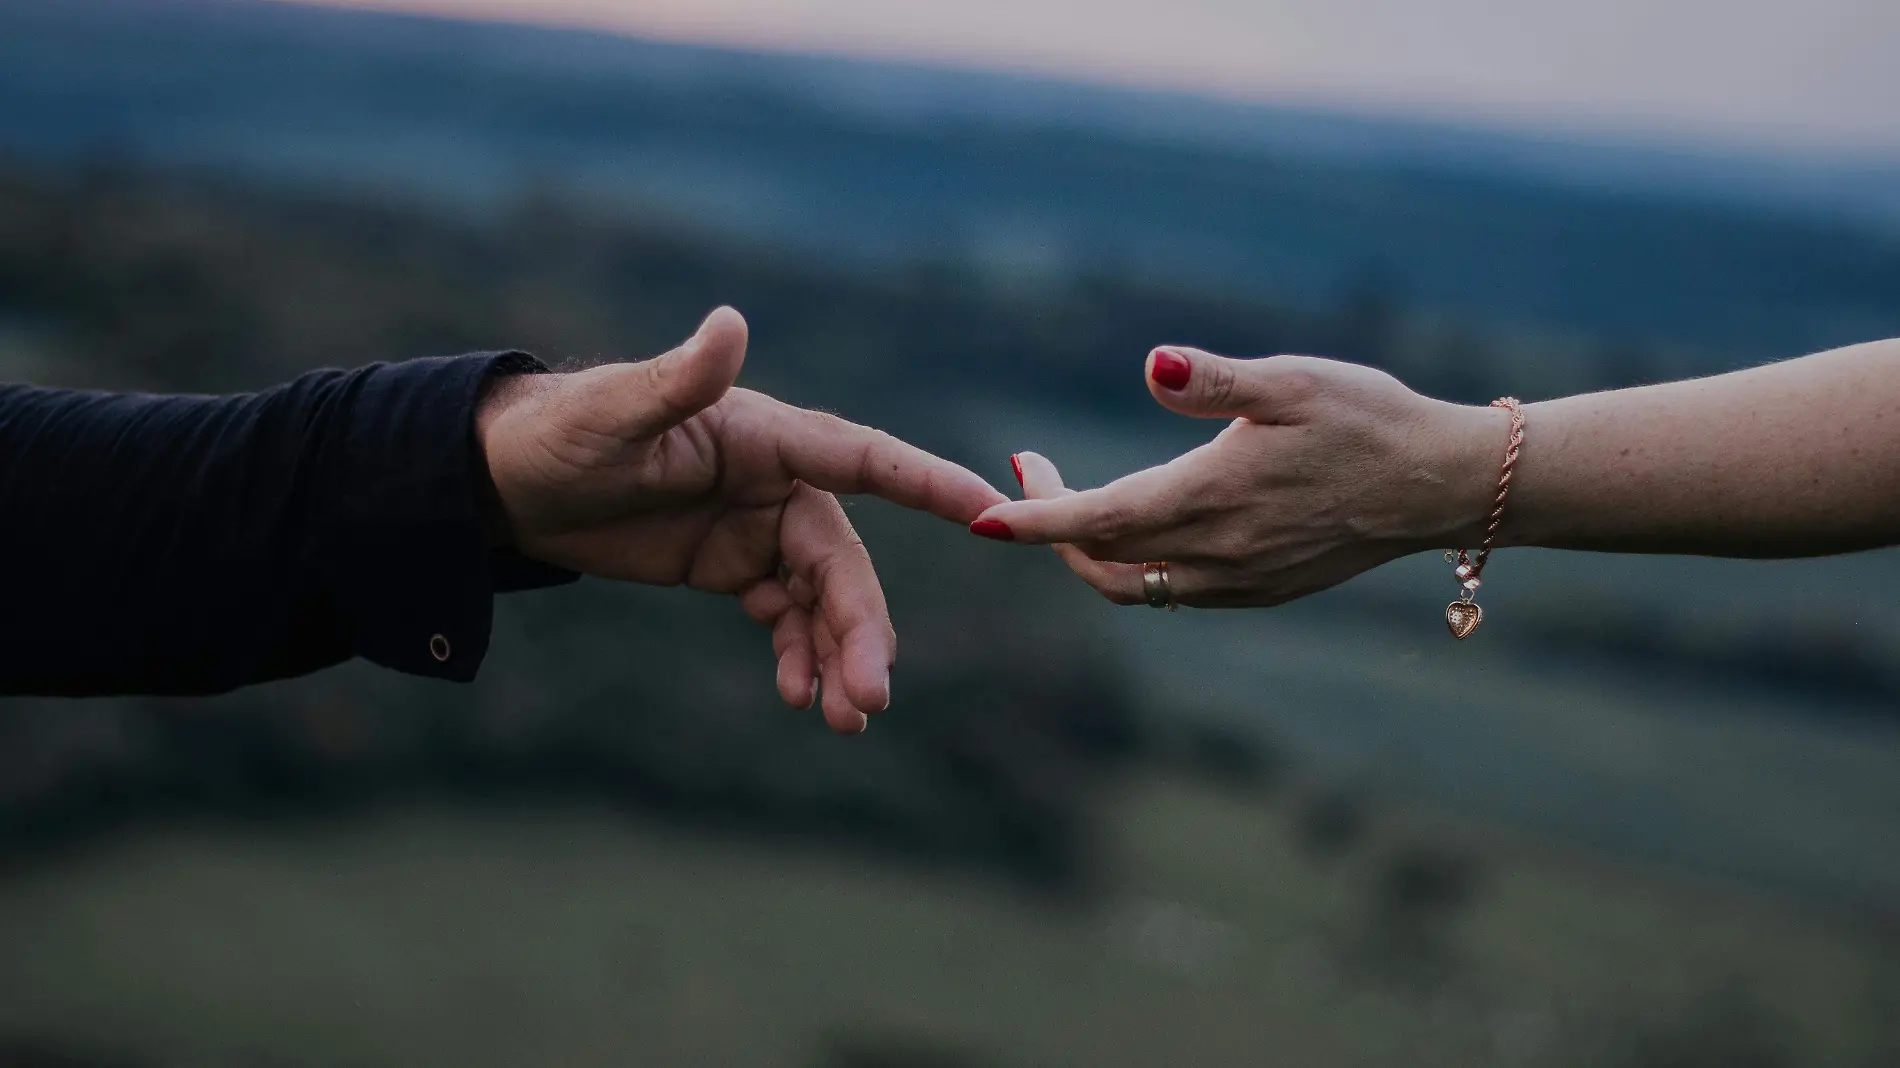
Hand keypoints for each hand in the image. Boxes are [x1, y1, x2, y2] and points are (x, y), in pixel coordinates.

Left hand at [477, 307, 1006, 732]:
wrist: (507, 482)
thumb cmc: (560, 431)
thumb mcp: (615, 413)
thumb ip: (679, 380)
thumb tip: (730, 323)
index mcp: (766, 434)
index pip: (866, 458)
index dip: (930, 483)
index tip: (990, 509)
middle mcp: (777, 481)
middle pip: (845, 560)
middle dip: (863, 628)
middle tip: (869, 698)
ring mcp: (758, 527)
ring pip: (824, 598)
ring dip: (839, 655)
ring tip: (843, 718)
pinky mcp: (732, 567)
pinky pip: (786, 616)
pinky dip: (799, 655)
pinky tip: (797, 696)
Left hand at [970, 345, 1506, 607]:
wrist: (1441, 485)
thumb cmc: (1369, 418)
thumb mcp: (1294, 380)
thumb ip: (1216, 380)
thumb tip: (1154, 366)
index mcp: (1211, 497)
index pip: (1094, 519)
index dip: (1031, 519)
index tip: (980, 516)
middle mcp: (1216, 553)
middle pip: (1098, 559)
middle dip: (1051, 522)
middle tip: (1032, 468)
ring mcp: (1238, 581)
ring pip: (1131, 586)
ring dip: (1088, 550)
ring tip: (1072, 498)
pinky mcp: (1261, 590)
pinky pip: (1172, 593)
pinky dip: (1134, 566)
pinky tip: (1140, 522)